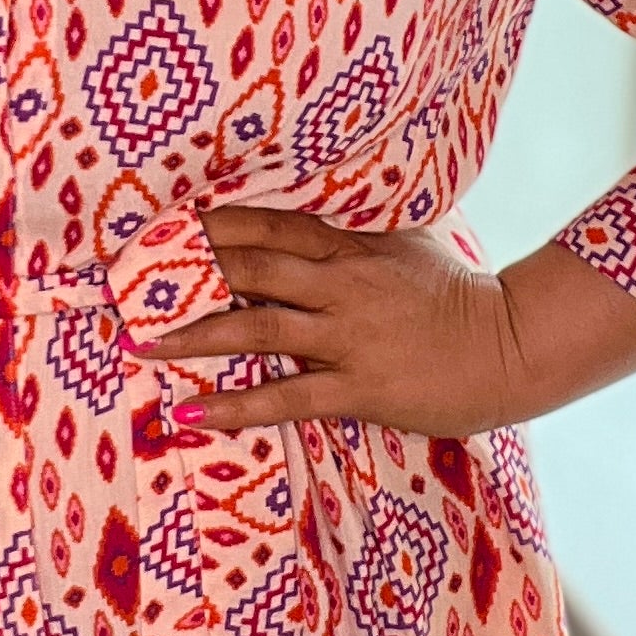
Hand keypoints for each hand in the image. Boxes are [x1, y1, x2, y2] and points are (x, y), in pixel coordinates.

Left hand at [131, 210, 635, 438]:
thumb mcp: (403, 248)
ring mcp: (348, 333)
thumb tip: (300, 229)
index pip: (266, 223)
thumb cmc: (456, 297)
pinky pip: (284, 395)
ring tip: (138, 343)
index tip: (156, 226)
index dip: (208, 224)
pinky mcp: (360, 384)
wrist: (511, 346)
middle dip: (183, 272)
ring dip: (192, 335)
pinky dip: (234, 404)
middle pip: (248, 266)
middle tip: (124, 279)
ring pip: (255, 326)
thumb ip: (352, 237)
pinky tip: (190, 412)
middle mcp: (341, 281)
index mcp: (350, 244)